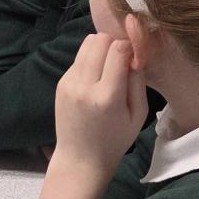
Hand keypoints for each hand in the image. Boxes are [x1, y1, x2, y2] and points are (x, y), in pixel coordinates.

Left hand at [37, 35, 143, 198]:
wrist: (80, 159)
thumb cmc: (115, 140)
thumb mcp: (138, 114)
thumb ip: (137, 81)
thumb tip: (135, 52)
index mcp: (107, 96)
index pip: (118, 48)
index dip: (129, 46)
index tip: (134, 56)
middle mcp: (84, 86)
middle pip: (100, 39)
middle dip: (114, 43)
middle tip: (121, 61)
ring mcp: (69, 83)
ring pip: (87, 43)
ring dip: (101, 49)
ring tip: (108, 68)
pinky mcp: (61, 83)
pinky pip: (78, 58)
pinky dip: (90, 61)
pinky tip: (95, 79)